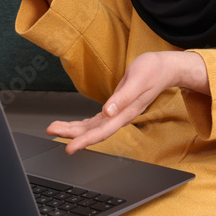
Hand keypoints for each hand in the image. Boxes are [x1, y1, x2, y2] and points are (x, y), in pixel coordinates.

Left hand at [46, 51, 208, 153]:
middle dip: (71, 133)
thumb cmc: (152, 71)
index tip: (70, 147)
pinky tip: (73, 126)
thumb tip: (107, 111)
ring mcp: (118, 113)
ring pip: (92, 127)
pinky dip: (83, 124)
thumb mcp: (137, 80)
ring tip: (55, 128)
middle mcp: (120, 116)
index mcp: (126, 112)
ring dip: (73, 129)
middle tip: (51, 131)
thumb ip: (122, 98)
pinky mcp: (116, 108)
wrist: (164, 68)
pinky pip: (96, 121)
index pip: (102, 131)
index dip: (84, 140)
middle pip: (93, 131)